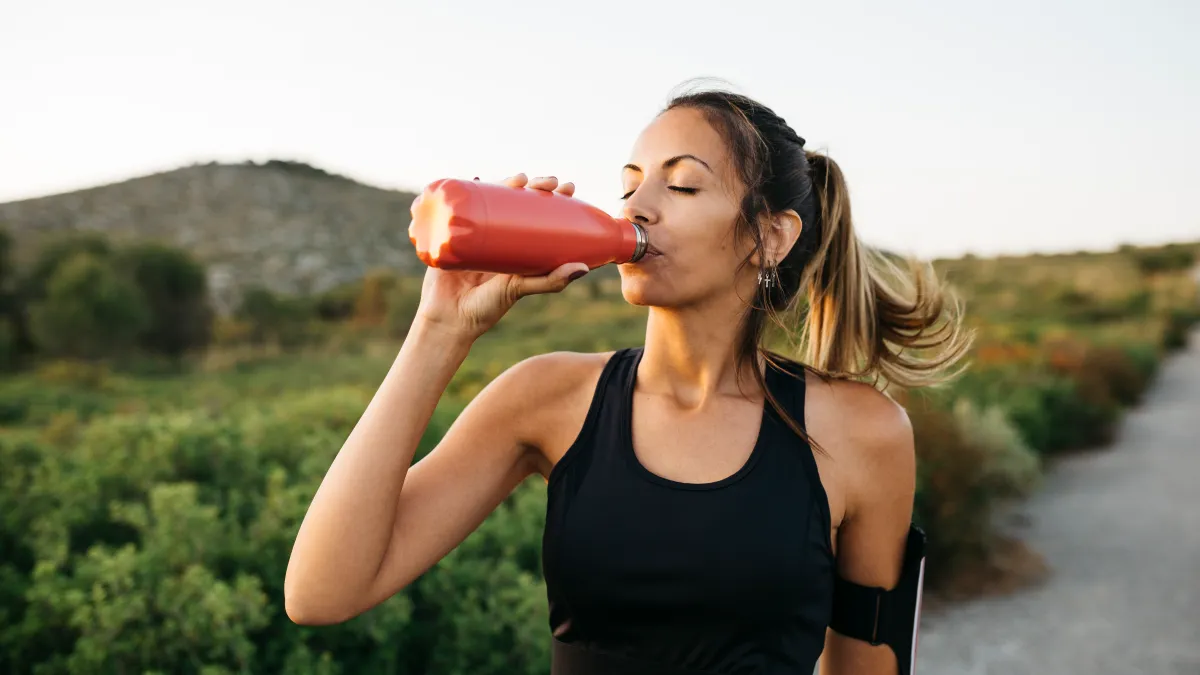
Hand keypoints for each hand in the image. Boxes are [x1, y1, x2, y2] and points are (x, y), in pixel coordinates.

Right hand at [412, 173, 589, 340]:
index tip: (568, 188)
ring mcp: (474, 232)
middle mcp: (497, 235)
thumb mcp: (519, 289)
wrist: (446, 320)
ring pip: (491, 199)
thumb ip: (549, 281)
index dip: (553, 197)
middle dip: (534, 185)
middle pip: (516, 201)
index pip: (538, 214)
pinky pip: (458, 207)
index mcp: (516, 246)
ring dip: (505, 182)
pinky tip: (476, 179)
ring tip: (519, 178)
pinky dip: (466, 190)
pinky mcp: (451, 232)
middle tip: (549, 182)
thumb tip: (583, 268)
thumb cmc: (485, 309)